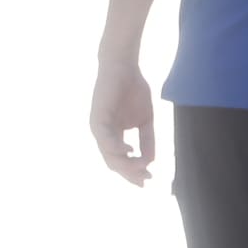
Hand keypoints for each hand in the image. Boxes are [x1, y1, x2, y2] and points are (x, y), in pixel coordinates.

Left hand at [90, 60, 157, 183]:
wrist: (125, 68)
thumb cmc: (134, 91)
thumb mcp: (146, 120)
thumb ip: (147, 140)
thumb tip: (151, 161)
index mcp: (113, 135)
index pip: (120, 160)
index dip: (133, 172)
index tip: (150, 179)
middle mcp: (103, 134)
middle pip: (113, 161)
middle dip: (130, 173)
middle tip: (146, 180)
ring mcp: (99, 126)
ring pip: (108, 153)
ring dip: (125, 164)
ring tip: (141, 169)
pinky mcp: (97, 117)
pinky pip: (104, 137)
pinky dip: (116, 147)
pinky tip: (129, 152)